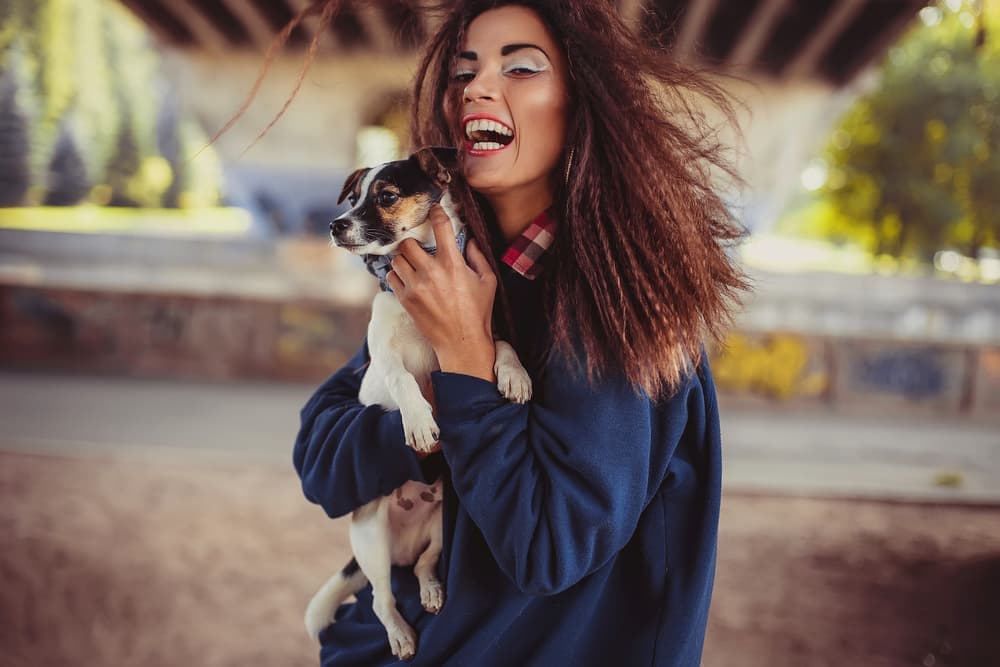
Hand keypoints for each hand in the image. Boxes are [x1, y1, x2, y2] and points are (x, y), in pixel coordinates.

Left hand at [386, 205, 497, 380]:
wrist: (461, 342)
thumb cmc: (478, 313)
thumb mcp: (488, 282)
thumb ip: (479, 257)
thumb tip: (470, 240)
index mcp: (453, 264)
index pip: (440, 227)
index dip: (436, 213)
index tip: (433, 209)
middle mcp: (431, 272)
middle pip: (409, 243)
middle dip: (413, 242)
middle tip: (419, 247)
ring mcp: (415, 286)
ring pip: (397, 259)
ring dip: (404, 258)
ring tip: (413, 264)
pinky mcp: (405, 299)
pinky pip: (392, 277)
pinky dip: (398, 274)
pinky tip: (408, 278)